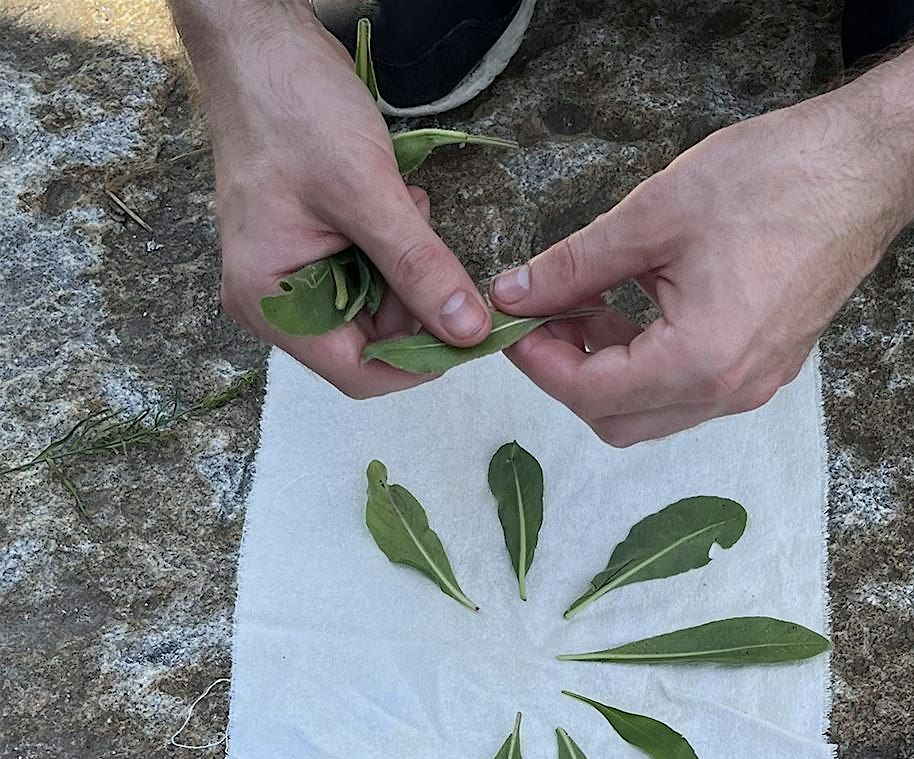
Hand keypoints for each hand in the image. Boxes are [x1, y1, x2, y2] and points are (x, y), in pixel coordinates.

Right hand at [193, 3, 491, 396]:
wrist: (258, 44)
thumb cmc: (293, 109)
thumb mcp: (366, 191)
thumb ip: (419, 267)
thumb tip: (469, 330)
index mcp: (270, 302)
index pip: (357, 373)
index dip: (417, 361)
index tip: (466, 328)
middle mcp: (274, 302)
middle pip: (369, 343)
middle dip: (413, 302)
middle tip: (429, 239)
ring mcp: (290, 277)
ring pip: (375, 309)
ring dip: (407, 268)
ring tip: (406, 204)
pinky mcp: (308, 252)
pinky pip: (367, 274)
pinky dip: (394, 247)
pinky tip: (396, 200)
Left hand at [491, 92, 913, 443]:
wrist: (866, 168)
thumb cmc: (775, 180)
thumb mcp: (654, 215)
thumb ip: (575, 264)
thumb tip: (517, 293)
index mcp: (702, 361)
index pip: (592, 395)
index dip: (539, 362)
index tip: (511, 323)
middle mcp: (729, 392)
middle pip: (618, 422)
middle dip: (569, 376)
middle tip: (542, 318)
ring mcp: (752, 387)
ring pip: (652, 412)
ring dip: (608, 371)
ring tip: (585, 304)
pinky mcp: (765, 369)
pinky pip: (687, 391)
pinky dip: (647, 363)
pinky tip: (634, 307)